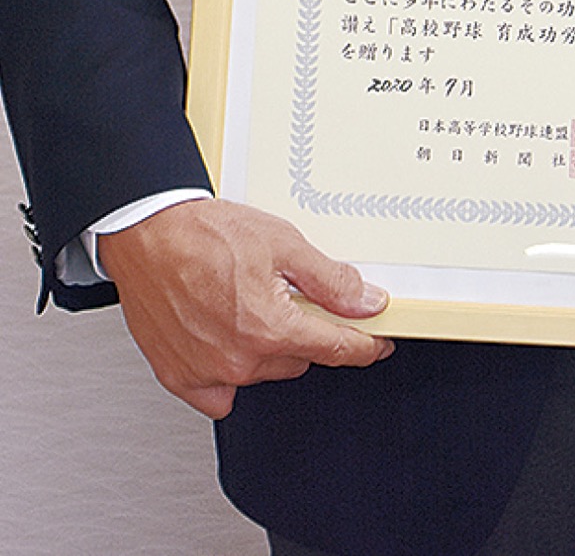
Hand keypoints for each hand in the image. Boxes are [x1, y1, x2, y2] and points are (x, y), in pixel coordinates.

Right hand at [100, 198, 393, 418]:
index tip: (375, 344)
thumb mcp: (283, 243)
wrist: (145, 233)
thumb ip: (329, 281)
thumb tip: (365, 302)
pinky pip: (220, 394)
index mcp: (269, 329)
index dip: (363, 346)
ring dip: (268, 348)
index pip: (334, 350)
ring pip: (262, 372)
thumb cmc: (203, 233)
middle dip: (305, 333)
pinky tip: (226, 340)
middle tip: (291, 297)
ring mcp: (206, 373)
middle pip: (298, 359)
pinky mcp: (178, 376)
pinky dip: (229, 373)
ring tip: (248, 303)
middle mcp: (238, 360)